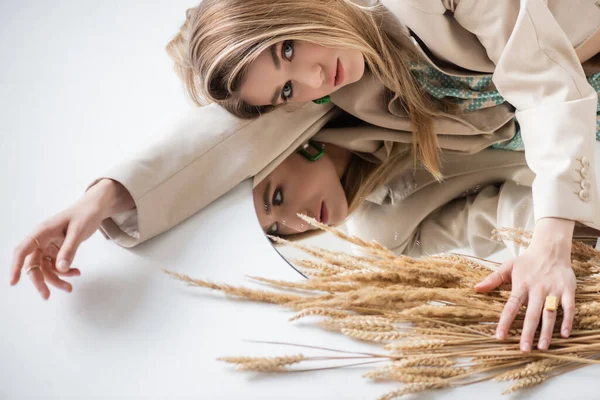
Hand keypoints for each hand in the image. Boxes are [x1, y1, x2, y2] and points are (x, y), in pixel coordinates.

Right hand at [9, 179, 132, 298]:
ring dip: (56, 279)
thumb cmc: (85, 214)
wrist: (95, 208)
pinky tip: (76, 273)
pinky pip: (57, 265)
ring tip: (70, 287)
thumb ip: (69, 250)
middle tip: (47, 296)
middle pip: (34, 264)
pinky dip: (65, 271)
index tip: (13, 282)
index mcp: (42, 232)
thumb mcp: (78, 231)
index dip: (16, 267)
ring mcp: (49, 245)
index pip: (23, 250)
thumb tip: (61, 269)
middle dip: (40, 281)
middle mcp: (42, 240)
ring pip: (46, 268)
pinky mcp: (58, 249)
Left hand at [474, 218, 575, 351]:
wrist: (550, 249)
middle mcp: (537, 289)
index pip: (511, 306)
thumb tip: (476, 288)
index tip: (500, 336)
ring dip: (546, 331)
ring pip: (550, 313)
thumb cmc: (527, 261)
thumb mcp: (508, 267)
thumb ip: (493, 279)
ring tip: (542, 347)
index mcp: (521, 285)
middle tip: (523, 349)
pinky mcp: (568, 290)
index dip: (505, 321)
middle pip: (531, 314)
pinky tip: (563, 334)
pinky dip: (567, 321)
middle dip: (527, 332)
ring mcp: (553, 290)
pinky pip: (569, 308)